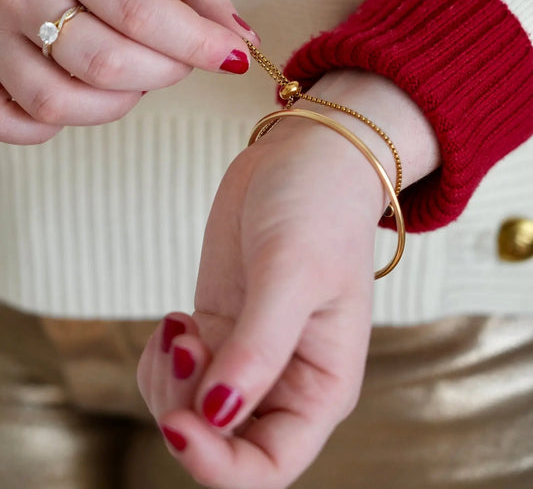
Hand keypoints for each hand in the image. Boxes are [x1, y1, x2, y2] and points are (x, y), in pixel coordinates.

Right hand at [0, 0, 255, 143]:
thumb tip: (240, 39)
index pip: (139, 11)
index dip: (197, 43)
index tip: (234, 57)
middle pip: (105, 64)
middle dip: (165, 72)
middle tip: (179, 54)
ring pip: (59, 102)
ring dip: (118, 102)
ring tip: (134, 70)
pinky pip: (15, 123)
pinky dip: (58, 124)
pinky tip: (82, 91)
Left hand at [137, 70, 439, 487]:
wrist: (304, 157)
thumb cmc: (320, 209)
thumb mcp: (293, 273)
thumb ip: (258, 348)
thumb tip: (217, 416)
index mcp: (321, 386)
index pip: (270, 466)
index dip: (220, 464)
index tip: (180, 422)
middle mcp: (284, 382)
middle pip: (222, 444)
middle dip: (185, 410)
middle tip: (181, 341)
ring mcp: (246, 355)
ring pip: (191, 412)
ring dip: (167, 384)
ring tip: (180, 324)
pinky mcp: (219, 328)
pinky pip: (175, 375)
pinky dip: (159, 361)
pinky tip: (175, 321)